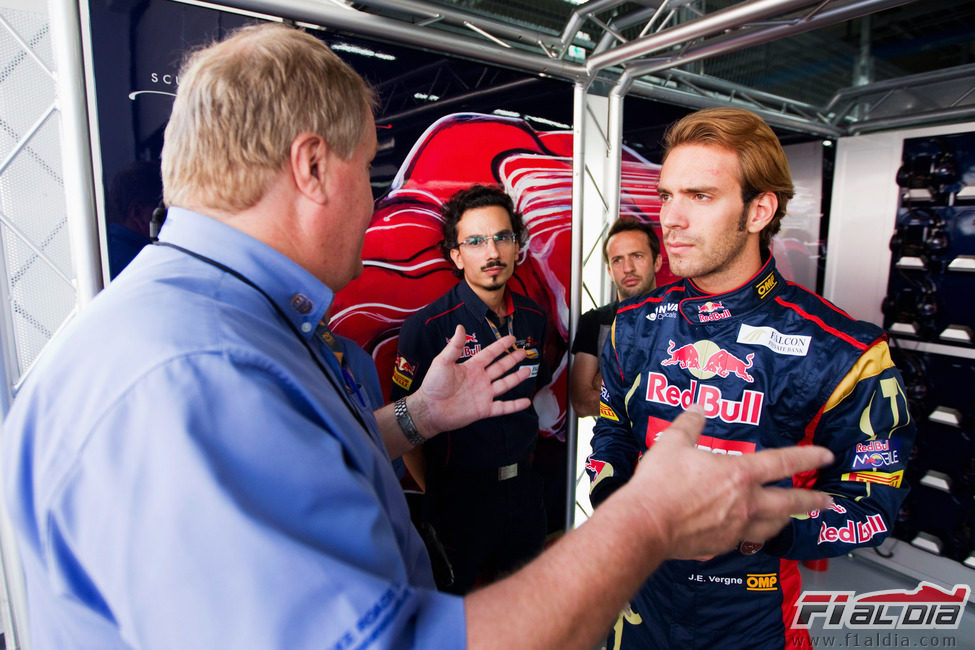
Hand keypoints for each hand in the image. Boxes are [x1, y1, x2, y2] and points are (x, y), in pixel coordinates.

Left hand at [409, 325, 530, 435]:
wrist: (430, 409)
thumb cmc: (433, 385)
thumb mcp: (443, 362)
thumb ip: (454, 346)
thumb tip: (460, 327)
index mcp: (471, 367)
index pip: (490, 354)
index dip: (501, 346)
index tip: (511, 338)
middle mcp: (480, 379)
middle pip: (500, 367)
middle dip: (512, 359)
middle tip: (523, 352)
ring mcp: (483, 394)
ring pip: (504, 384)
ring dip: (516, 378)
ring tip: (527, 371)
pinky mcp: (484, 409)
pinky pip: (503, 407)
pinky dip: (514, 405)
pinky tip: (526, 401)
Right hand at [621, 407, 833, 559]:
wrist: (646, 524)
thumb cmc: (660, 483)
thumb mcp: (673, 442)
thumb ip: (689, 423)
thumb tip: (698, 408)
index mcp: (739, 474)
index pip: (782, 463)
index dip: (807, 457)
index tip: (826, 455)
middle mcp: (746, 503)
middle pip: (789, 502)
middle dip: (812, 500)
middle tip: (826, 500)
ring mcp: (736, 527)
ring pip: (773, 525)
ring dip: (786, 518)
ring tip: (791, 516)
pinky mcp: (722, 544)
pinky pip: (748, 539)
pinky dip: (756, 533)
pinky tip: (752, 531)